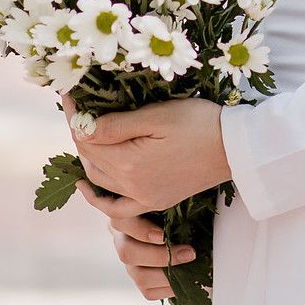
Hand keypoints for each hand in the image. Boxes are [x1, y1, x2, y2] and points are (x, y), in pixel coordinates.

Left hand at [59, 90, 231, 212]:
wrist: (235, 149)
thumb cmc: (199, 123)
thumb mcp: (156, 116)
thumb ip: (116, 125)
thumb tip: (80, 127)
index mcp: (129, 162)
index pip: (88, 139)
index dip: (75, 116)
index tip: (68, 95)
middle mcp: (132, 186)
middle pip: (90, 159)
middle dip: (80, 133)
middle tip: (77, 108)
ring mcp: (143, 197)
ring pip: (100, 180)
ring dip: (88, 157)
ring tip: (86, 134)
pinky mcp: (155, 200)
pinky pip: (118, 209)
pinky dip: (99, 199)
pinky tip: (88, 186)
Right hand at [96, 193, 198, 302]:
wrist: (185, 224)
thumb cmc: (178, 204)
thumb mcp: (173, 196)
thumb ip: (174, 197)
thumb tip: (192, 195)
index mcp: (126, 213)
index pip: (120, 221)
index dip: (140, 231)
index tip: (164, 235)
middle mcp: (122, 237)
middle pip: (127, 253)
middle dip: (160, 256)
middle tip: (189, 253)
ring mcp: (130, 260)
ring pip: (138, 275)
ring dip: (167, 274)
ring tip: (190, 267)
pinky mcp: (139, 277)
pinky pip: (148, 291)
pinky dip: (167, 288)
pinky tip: (183, 280)